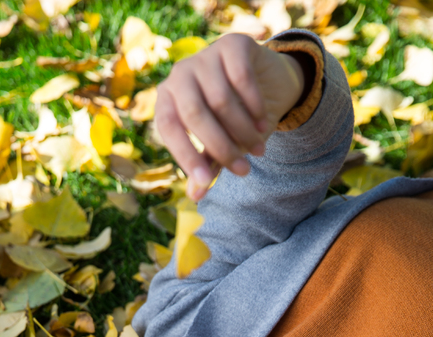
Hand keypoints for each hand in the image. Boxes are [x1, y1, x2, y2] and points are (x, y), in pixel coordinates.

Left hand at [155, 34, 304, 199]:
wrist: (265, 83)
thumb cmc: (232, 119)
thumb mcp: (217, 143)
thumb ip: (205, 165)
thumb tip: (195, 195)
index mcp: (167, 99)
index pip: (169, 128)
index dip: (185, 157)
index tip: (204, 184)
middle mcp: (180, 74)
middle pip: (195, 115)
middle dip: (221, 147)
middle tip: (244, 171)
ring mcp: (205, 56)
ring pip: (221, 100)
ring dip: (243, 132)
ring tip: (259, 150)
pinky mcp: (232, 44)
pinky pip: (242, 80)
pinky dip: (255, 108)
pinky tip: (264, 124)